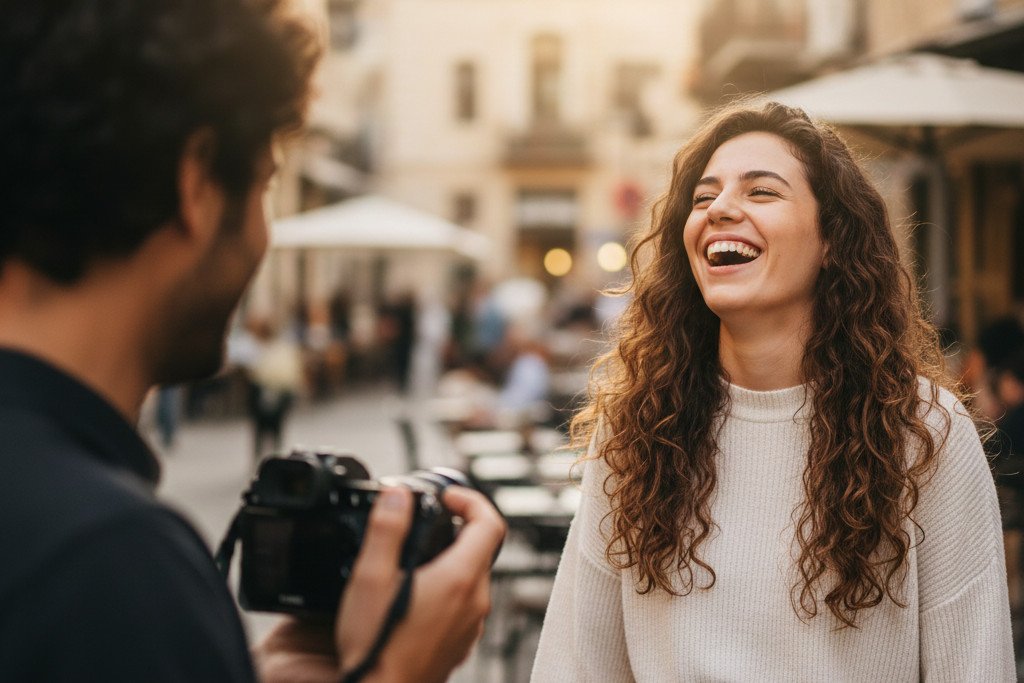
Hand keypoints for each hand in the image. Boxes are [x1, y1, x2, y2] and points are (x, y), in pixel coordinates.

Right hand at [337, 485, 506, 682]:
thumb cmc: (376, 648)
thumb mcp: (370, 578)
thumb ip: (386, 529)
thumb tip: (397, 495)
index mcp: (459, 579)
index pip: (490, 523)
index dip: (471, 500)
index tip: (447, 497)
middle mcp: (474, 602)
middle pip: (482, 548)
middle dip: (457, 527)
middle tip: (427, 521)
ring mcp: (471, 625)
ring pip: (473, 576)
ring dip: (452, 558)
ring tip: (416, 557)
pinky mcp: (461, 642)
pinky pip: (465, 603)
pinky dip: (449, 587)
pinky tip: (417, 593)